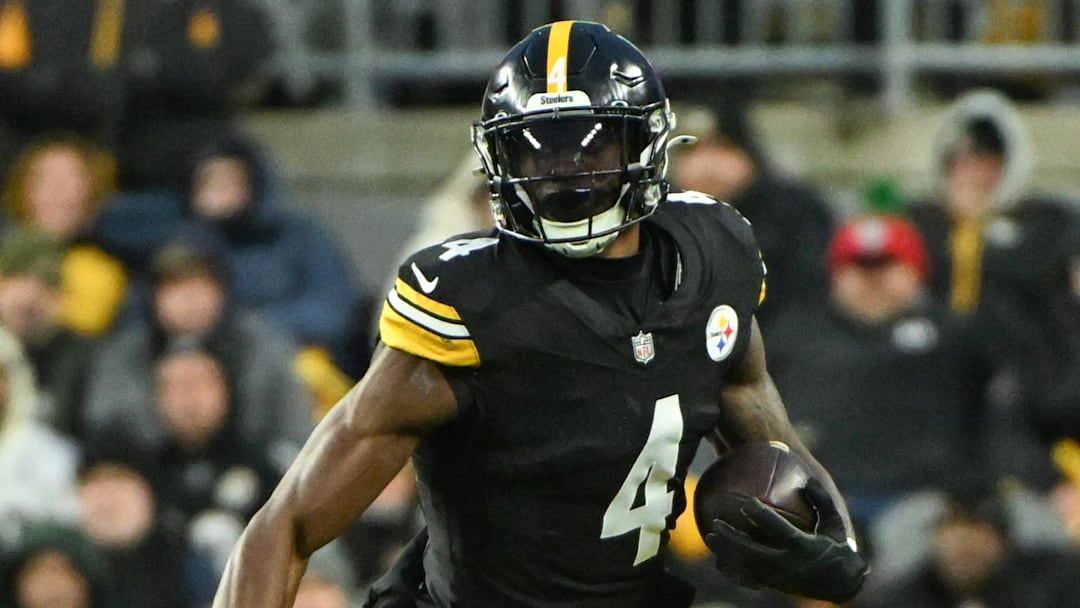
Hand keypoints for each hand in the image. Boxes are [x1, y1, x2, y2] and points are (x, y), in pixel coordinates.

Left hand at [704, 479, 868, 602]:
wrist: (841, 585)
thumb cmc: (837, 547)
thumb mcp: (834, 524)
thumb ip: (822, 501)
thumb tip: (808, 479)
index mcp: (803, 545)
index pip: (778, 530)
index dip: (760, 517)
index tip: (746, 503)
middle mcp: (787, 563)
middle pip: (753, 552)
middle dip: (733, 539)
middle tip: (716, 523)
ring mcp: (778, 577)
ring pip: (746, 566)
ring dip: (727, 553)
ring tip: (710, 536)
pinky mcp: (773, 585)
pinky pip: (748, 579)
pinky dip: (732, 570)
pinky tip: (718, 559)